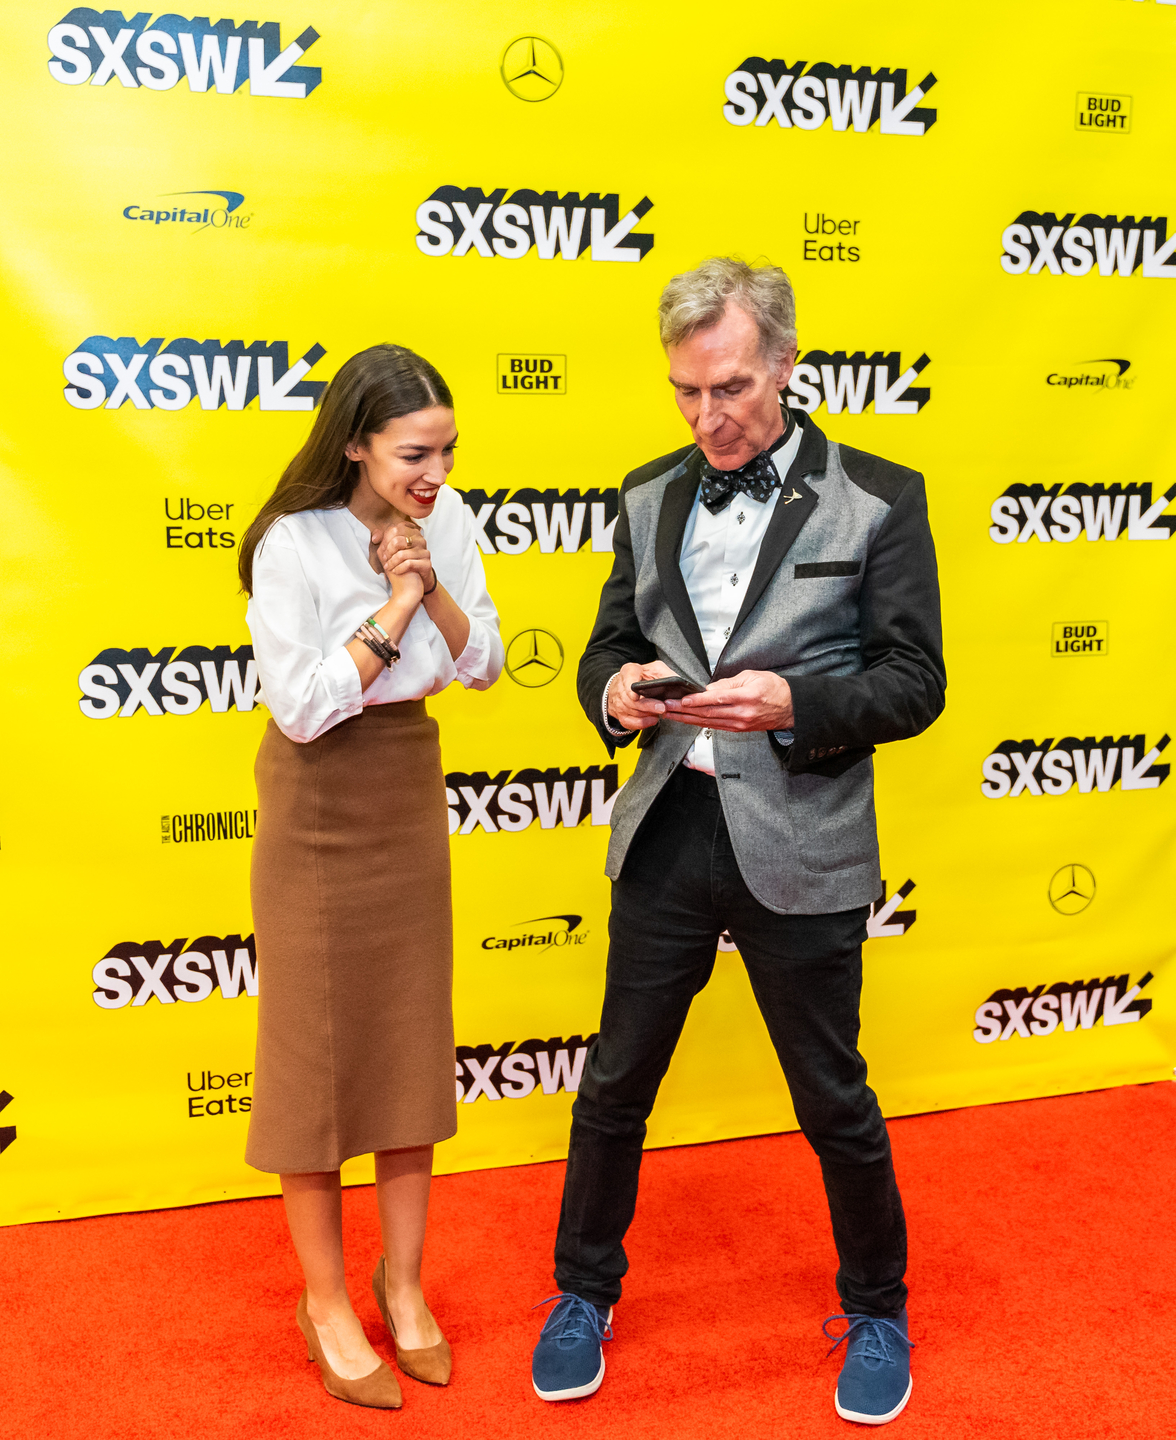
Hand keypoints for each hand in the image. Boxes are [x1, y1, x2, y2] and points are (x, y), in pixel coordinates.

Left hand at [372, 522, 430, 606]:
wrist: (413, 582)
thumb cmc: (401, 563)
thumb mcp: (391, 550)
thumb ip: (383, 540)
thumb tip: (375, 537)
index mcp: (412, 532)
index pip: (396, 529)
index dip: (386, 539)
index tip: (383, 550)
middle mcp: (420, 540)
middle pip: (398, 540)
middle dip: (388, 551)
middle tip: (385, 559)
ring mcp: (425, 552)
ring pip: (402, 554)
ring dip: (392, 562)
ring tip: (389, 567)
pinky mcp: (427, 564)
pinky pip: (409, 564)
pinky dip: (399, 568)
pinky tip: (396, 571)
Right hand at [608, 660, 677, 730]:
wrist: (629, 685)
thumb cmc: (645, 677)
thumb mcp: (657, 670)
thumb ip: (667, 675)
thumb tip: (681, 684)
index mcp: (629, 671)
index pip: (628, 676)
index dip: (630, 686)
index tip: (635, 696)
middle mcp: (620, 686)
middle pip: (630, 699)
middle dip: (648, 706)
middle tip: (662, 708)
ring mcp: (618, 701)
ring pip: (631, 711)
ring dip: (647, 714)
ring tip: (660, 712)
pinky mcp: (620, 714)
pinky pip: (630, 722)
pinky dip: (643, 723)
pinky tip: (653, 719)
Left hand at [667, 670, 793, 731]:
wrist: (791, 708)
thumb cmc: (775, 689)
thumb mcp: (753, 676)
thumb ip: (729, 683)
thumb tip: (708, 688)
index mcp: (746, 697)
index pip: (716, 699)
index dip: (696, 700)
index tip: (681, 699)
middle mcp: (741, 713)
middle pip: (707, 713)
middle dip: (684, 711)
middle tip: (667, 707)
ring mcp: (739, 724)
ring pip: (708, 722)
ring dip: (687, 719)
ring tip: (671, 715)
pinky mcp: (738, 729)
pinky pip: (715, 727)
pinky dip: (699, 723)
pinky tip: (687, 720)